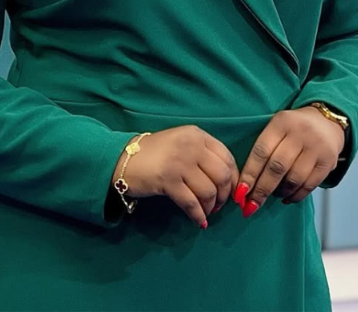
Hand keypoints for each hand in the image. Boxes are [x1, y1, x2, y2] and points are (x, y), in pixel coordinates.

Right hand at [111, 126, 239, 228]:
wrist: (123, 158)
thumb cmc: (156, 153)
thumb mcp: (182, 143)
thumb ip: (203, 154)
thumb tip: (228, 181)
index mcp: (197, 134)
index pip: (227, 157)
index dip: (234, 178)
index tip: (233, 192)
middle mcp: (191, 145)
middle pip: (222, 175)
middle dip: (225, 195)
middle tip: (219, 205)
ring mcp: (179, 162)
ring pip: (209, 191)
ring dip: (211, 207)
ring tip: (207, 212)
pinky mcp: (167, 180)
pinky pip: (191, 203)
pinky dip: (198, 216)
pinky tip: (199, 222)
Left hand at [233, 107, 344, 216]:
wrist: (326, 120)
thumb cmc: (293, 128)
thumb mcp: (277, 127)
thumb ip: (264, 149)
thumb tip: (246, 184)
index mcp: (281, 122)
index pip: (261, 151)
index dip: (250, 174)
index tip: (240, 193)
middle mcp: (300, 133)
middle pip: (277, 167)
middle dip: (262, 190)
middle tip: (252, 205)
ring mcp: (316, 147)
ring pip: (294, 178)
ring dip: (280, 193)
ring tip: (273, 196)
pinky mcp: (328, 161)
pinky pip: (309, 185)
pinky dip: (296, 196)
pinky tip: (287, 197)